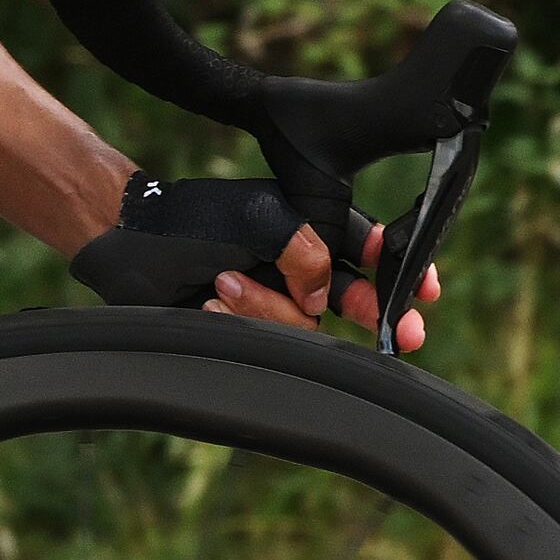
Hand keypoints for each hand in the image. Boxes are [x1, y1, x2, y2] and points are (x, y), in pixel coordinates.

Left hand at [205, 216, 439, 352]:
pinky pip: (266, 340)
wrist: (131, 243)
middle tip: (405, 332)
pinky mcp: (245, 329)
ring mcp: (272, 300)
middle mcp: (297, 269)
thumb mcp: (262, 218)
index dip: (400, 270)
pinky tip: (211, 302)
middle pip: (350, 298)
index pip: (367, 251)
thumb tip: (323, 297)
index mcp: (310, 231)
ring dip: (265, 307)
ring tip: (224, 282)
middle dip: (377, 313)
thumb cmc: (194, 219)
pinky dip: (241, 321)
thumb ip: (308, 250)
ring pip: (304, 324)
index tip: (428, 289)